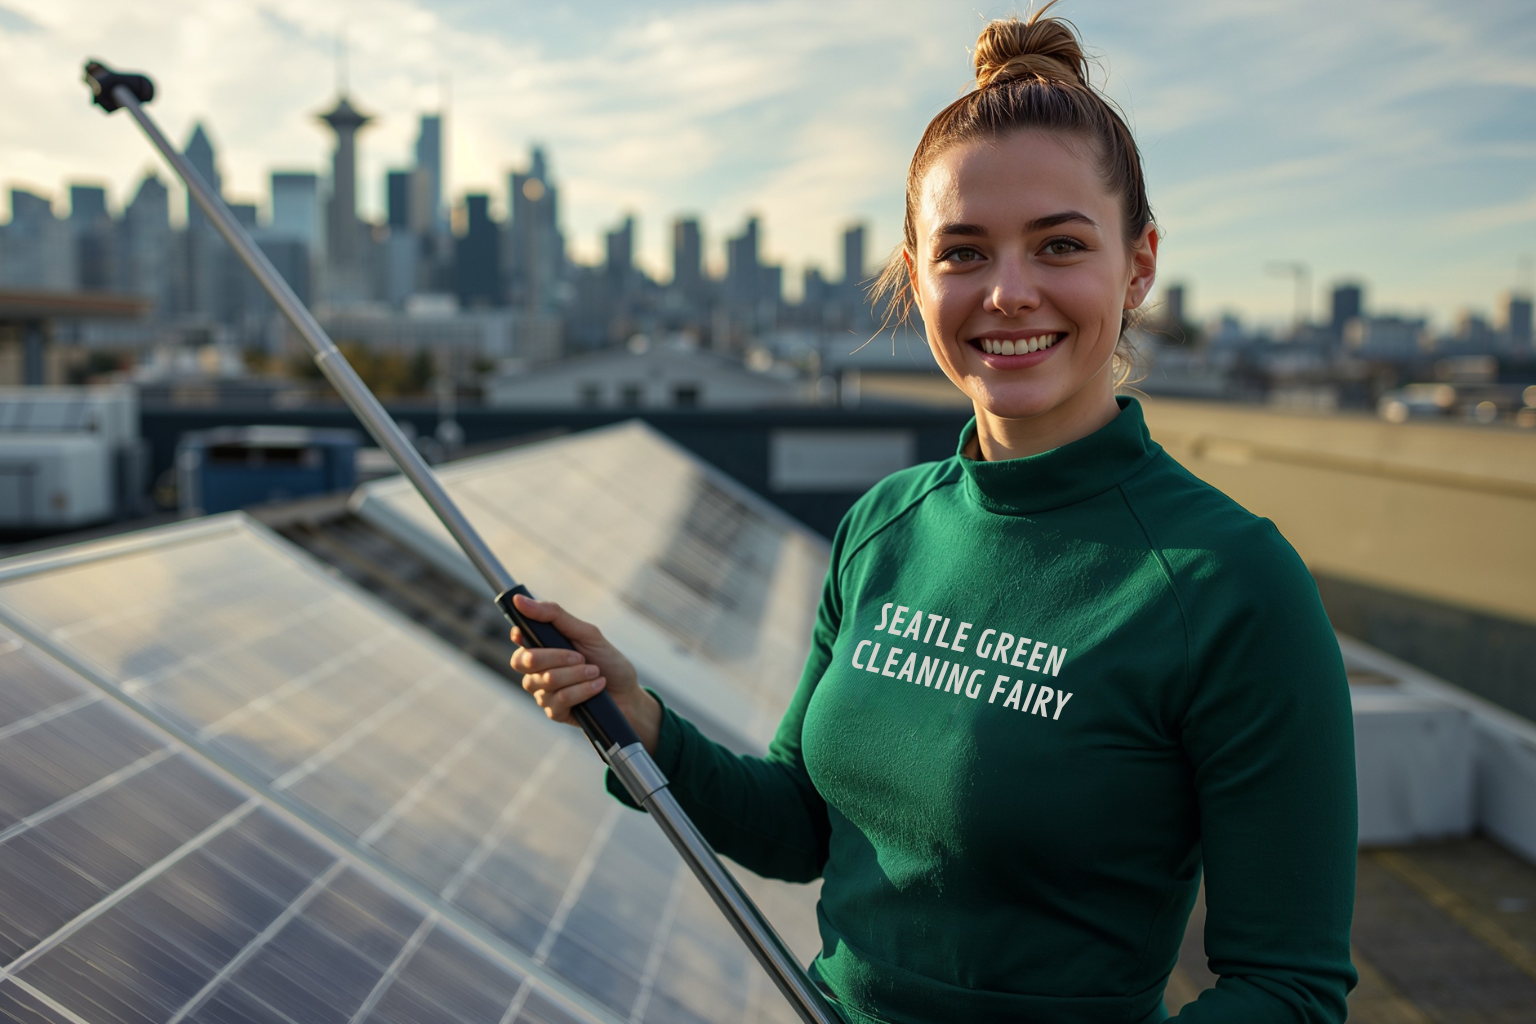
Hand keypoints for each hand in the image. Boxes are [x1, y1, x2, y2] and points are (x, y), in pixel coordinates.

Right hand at [508, 594, 660, 752]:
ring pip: (547, 680)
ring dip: (578, 674)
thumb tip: (519, 599)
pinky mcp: (554, 713)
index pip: (519, 638)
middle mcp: (537, 671)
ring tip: (595, 672)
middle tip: (582, 657)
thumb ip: (554, 616)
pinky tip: (597, 687)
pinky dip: (584, 690)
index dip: (521, 635)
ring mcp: (543, 693)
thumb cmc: (607, 661)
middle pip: (526, 661)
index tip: (528, 633)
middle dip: (558, 656)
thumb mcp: (586, 633)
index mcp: (543, 647)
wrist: (628, 694)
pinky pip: (560, 699)